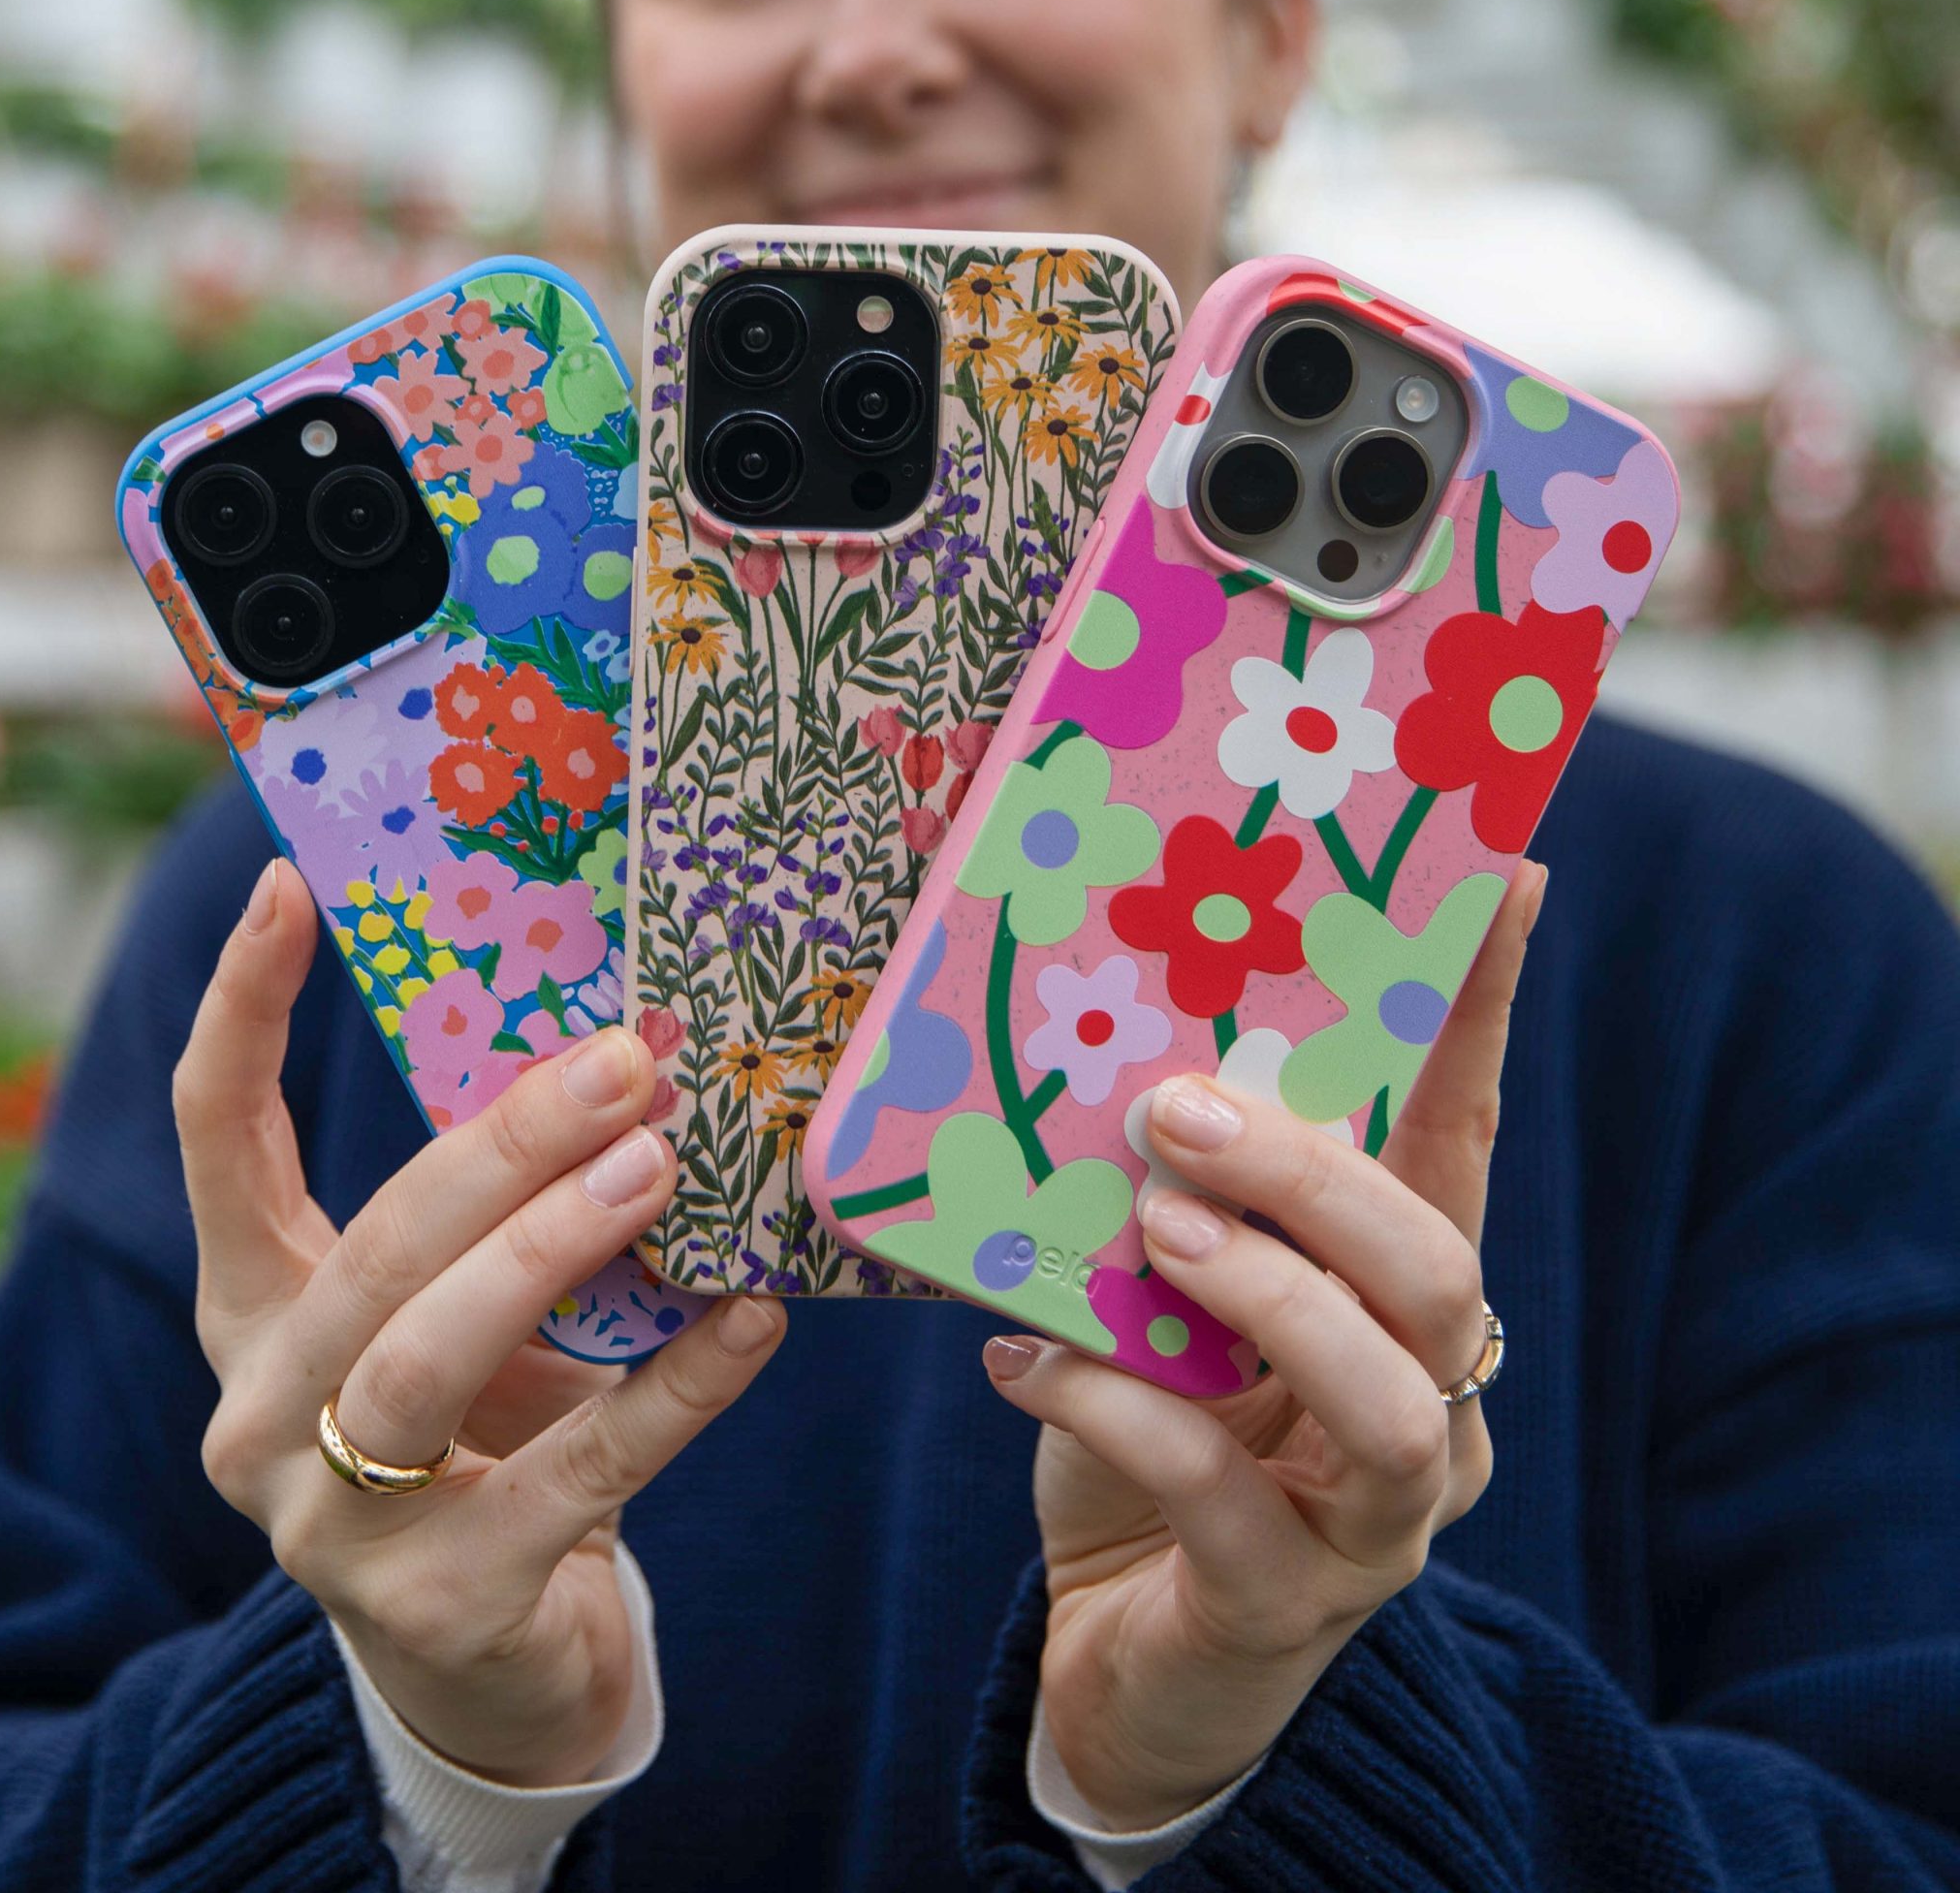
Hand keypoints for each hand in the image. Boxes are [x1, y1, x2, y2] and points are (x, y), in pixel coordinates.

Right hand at [174, 858, 786, 1785]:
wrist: (496, 1674)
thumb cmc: (482, 1442)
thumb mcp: (468, 1316)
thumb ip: (505, 1215)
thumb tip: (638, 1064)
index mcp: (252, 1312)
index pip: (217, 1141)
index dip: (242, 1012)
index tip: (288, 886)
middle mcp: (260, 1412)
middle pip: (369, 1249)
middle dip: (501, 1147)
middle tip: (625, 1065)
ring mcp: (330, 1523)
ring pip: (421, 1359)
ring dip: (547, 1253)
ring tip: (658, 1167)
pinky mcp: (436, 1606)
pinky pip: (569, 1476)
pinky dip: (671, 1393)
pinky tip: (749, 1323)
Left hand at [987, 859, 1546, 1829]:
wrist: (1122, 1645)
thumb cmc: (1152, 1432)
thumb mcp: (1156, 1293)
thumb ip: (1162, 1190)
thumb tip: (1101, 1031)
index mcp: (1394, 1299)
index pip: (1459, 1139)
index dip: (1479, 1015)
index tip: (1498, 878)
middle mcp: (1423, 1401)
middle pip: (1437, 1270)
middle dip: (1318, 1180)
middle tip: (1183, 1114)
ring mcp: (1368, 1518)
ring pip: (1388, 1401)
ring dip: (1268, 1298)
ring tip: (1153, 1234)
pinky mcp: (1281, 1606)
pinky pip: (1222, 1503)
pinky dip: (1121, 1413)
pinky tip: (1025, 1361)